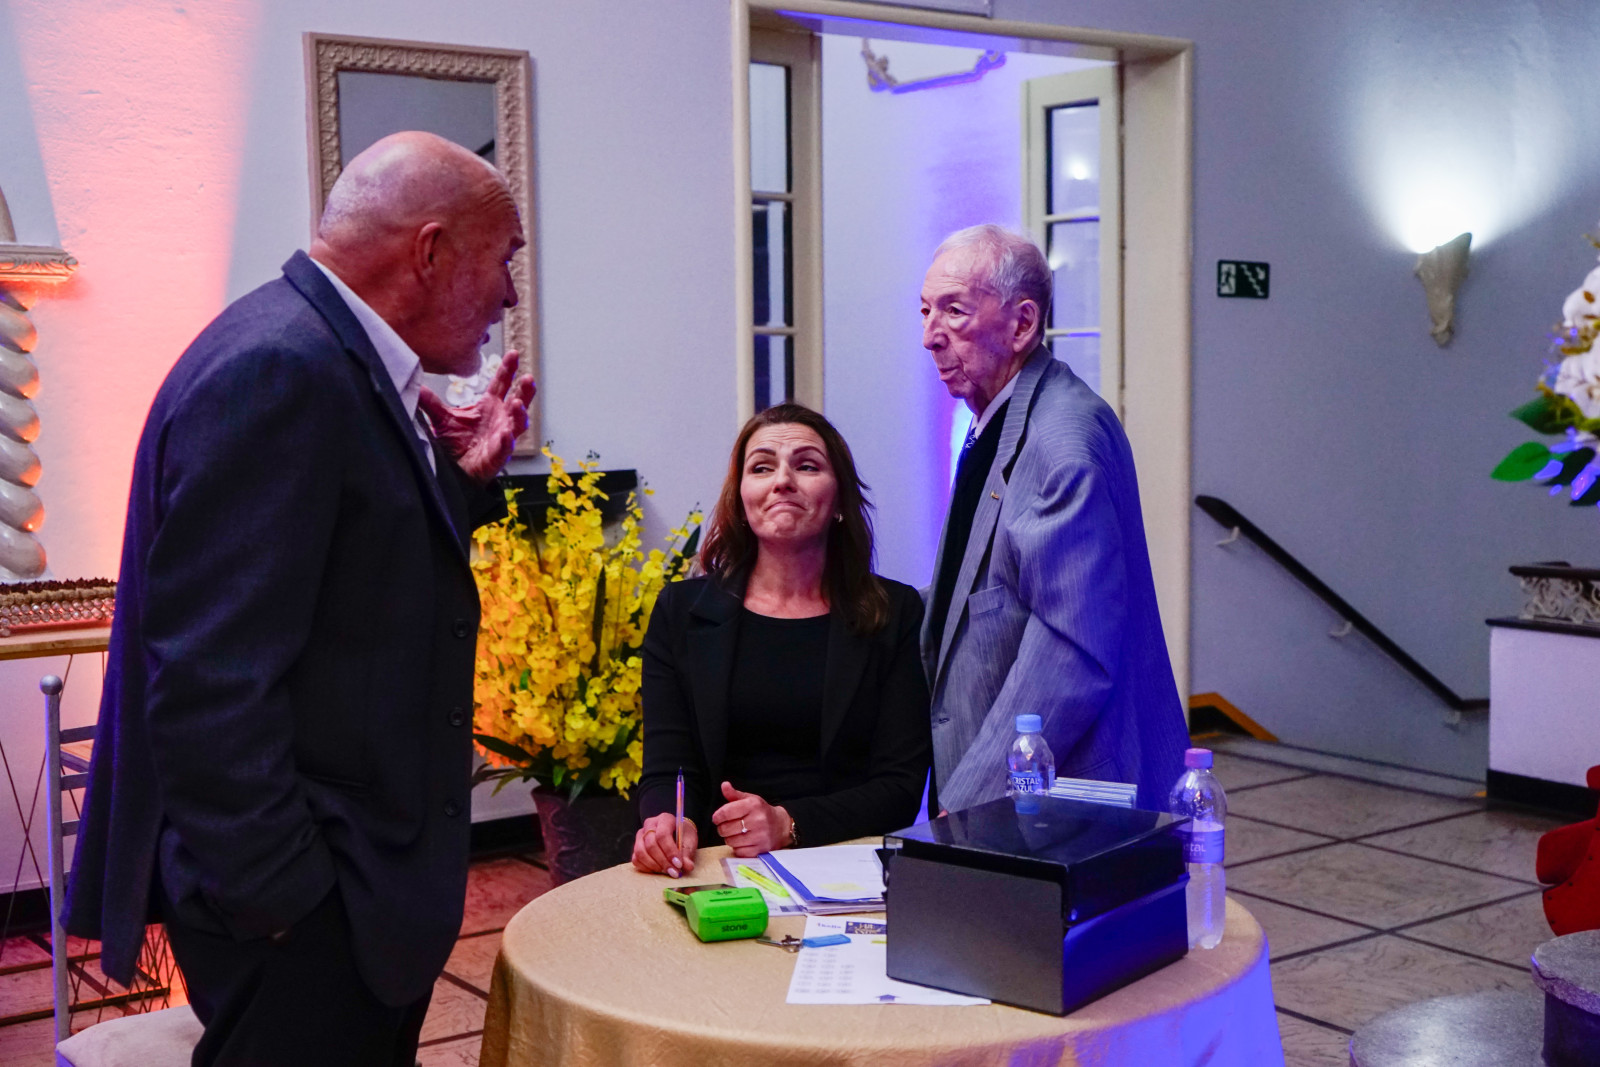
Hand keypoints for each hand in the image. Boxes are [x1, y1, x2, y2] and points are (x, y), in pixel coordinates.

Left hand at [417, 350, 535, 485]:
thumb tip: (416, 385)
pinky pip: (505, 448)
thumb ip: (430, 402)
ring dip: (520, 413)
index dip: (508, 369)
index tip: (513, 353)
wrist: (453, 470)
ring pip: (518, 424)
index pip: (502, 383)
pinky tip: (506, 434)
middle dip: (525, 389)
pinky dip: (506, 441)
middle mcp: (500, 418)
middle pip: (518, 400)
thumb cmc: (455, 443)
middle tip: (528, 377)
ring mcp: (502, 436)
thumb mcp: (441, 419)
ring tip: (517, 404)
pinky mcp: (497, 455)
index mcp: (490, 405)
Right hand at [632, 813, 697, 876]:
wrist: (677, 835)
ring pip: (640, 852)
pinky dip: (646, 867)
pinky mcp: (636, 846)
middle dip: (663, 861)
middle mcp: (649, 824)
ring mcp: (640, 835)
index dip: (670, 851)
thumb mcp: (689, 842)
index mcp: (665, 819)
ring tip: (666, 871)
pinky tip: (658, 870)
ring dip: (654, 865)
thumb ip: (687, 854)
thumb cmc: (683, 837)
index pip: (662, 834)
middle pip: (650, 844)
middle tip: (673, 872)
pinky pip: (636, 859)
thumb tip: (688, 866)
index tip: (678, 864)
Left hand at [711, 781, 791, 856]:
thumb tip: (724, 785)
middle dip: (722, 828)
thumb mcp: (750, 800)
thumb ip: (734, 794)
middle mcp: (757, 820)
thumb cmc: (762, 812)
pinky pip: (738, 852)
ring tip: (736, 833)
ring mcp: (759, 837)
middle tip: (726, 826)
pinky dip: (738, 848)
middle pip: (725, 829)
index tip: (716, 818)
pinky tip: (743, 841)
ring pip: (730, 841)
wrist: (781, 826)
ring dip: (730, 838)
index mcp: (753, 805)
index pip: (726, 812)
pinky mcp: (760, 850)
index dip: (717, 816)